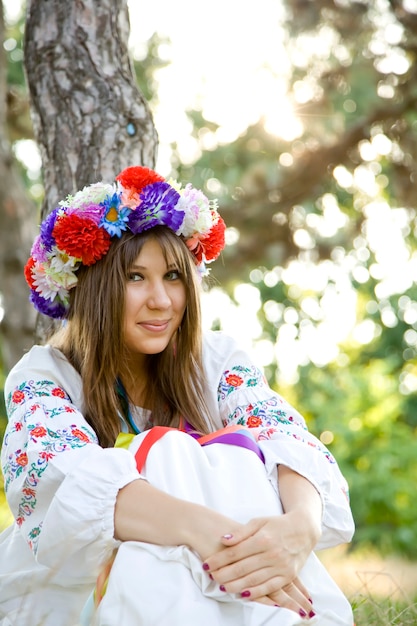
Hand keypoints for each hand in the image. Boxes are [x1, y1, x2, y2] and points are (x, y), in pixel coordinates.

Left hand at [202, 512, 317, 611]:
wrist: (304, 530)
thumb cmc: (278, 524)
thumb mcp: (259, 521)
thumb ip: (241, 532)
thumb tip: (223, 539)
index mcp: (263, 539)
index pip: (235, 552)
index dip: (219, 560)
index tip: (207, 565)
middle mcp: (272, 554)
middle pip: (242, 568)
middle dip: (224, 575)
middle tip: (211, 577)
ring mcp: (281, 566)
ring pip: (253, 580)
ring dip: (236, 586)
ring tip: (222, 587)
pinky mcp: (288, 576)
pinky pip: (269, 588)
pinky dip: (256, 594)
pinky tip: (243, 595)